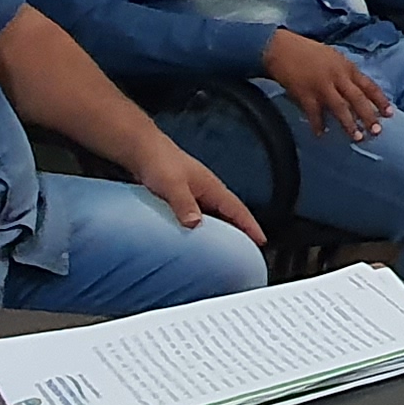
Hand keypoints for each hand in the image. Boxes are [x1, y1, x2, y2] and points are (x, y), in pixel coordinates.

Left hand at [128, 139, 268, 245]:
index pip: (238, 210)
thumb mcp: (173, 185)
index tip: (261, 241)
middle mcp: (207, 192)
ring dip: (221, 232)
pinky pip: (199, 219)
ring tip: (224, 252)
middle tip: (246, 253)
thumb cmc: (159, 161)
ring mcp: (195, 196)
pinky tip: (197, 240)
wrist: (142, 150)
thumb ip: (184, 203)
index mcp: (212, 188)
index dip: (251, 226)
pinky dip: (203, 230)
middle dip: (240, 233)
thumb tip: (195, 224)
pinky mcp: (182, 200)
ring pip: (214, 218)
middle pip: (230, 216)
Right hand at [258, 30, 394, 137]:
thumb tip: (357, 91)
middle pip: (357, 99)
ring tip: (357, 138)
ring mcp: (321, 85)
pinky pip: (314, 113)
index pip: (368, 85)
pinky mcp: (305, 93)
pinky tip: (321, 134)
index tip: (390, 113)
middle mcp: (337, 76)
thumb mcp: (332, 57)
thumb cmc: (307, 52)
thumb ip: (344, 73)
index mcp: (346, 67)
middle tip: (377, 131)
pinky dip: (318, 125)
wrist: (281, 48)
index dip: (380, 100)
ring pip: (340, 108)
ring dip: (349, 124)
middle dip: (369, 116)